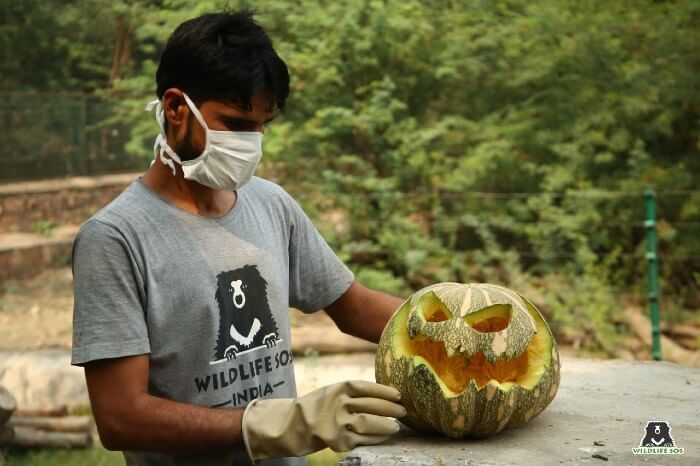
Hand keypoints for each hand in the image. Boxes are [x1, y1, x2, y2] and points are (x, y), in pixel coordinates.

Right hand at [241, 380, 405, 460]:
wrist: (293, 425)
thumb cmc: (318, 406)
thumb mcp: (333, 392)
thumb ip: (353, 393)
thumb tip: (384, 395)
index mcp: (338, 388)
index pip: (367, 388)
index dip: (385, 391)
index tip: (398, 395)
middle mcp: (338, 403)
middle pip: (371, 406)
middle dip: (391, 409)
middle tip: (403, 411)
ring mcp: (338, 423)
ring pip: (370, 423)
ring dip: (387, 425)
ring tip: (396, 425)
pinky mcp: (338, 441)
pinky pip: (363, 439)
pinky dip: (377, 438)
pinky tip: (384, 436)